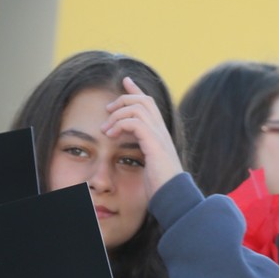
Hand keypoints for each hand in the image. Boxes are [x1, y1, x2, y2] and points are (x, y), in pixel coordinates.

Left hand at [105, 76, 183, 198]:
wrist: (172, 196)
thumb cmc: (160, 186)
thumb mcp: (149, 166)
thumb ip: (142, 154)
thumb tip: (129, 155)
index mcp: (160, 135)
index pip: (150, 105)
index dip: (137, 90)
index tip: (126, 81)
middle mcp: (162, 131)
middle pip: (144, 100)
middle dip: (124, 99)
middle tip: (107, 109)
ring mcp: (159, 136)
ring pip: (138, 108)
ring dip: (118, 114)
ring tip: (106, 129)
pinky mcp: (154, 143)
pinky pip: (135, 122)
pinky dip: (120, 124)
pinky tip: (111, 135)